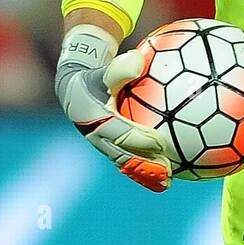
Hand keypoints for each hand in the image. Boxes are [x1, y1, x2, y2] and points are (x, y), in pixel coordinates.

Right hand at [56, 27, 177, 190]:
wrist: (75, 90)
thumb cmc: (98, 75)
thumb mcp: (105, 69)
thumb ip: (121, 67)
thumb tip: (138, 62)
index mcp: (91, 116)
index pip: (118, 131)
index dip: (139, 139)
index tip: (161, 144)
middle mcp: (93, 134)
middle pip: (120, 153)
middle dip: (143, 164)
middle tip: (168, 170)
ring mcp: (98, 144)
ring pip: (122, 162)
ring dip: (144, 174)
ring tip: (168, 182)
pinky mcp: (106, 149)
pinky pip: (125, 161)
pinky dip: (143, 171)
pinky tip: (167, 176)